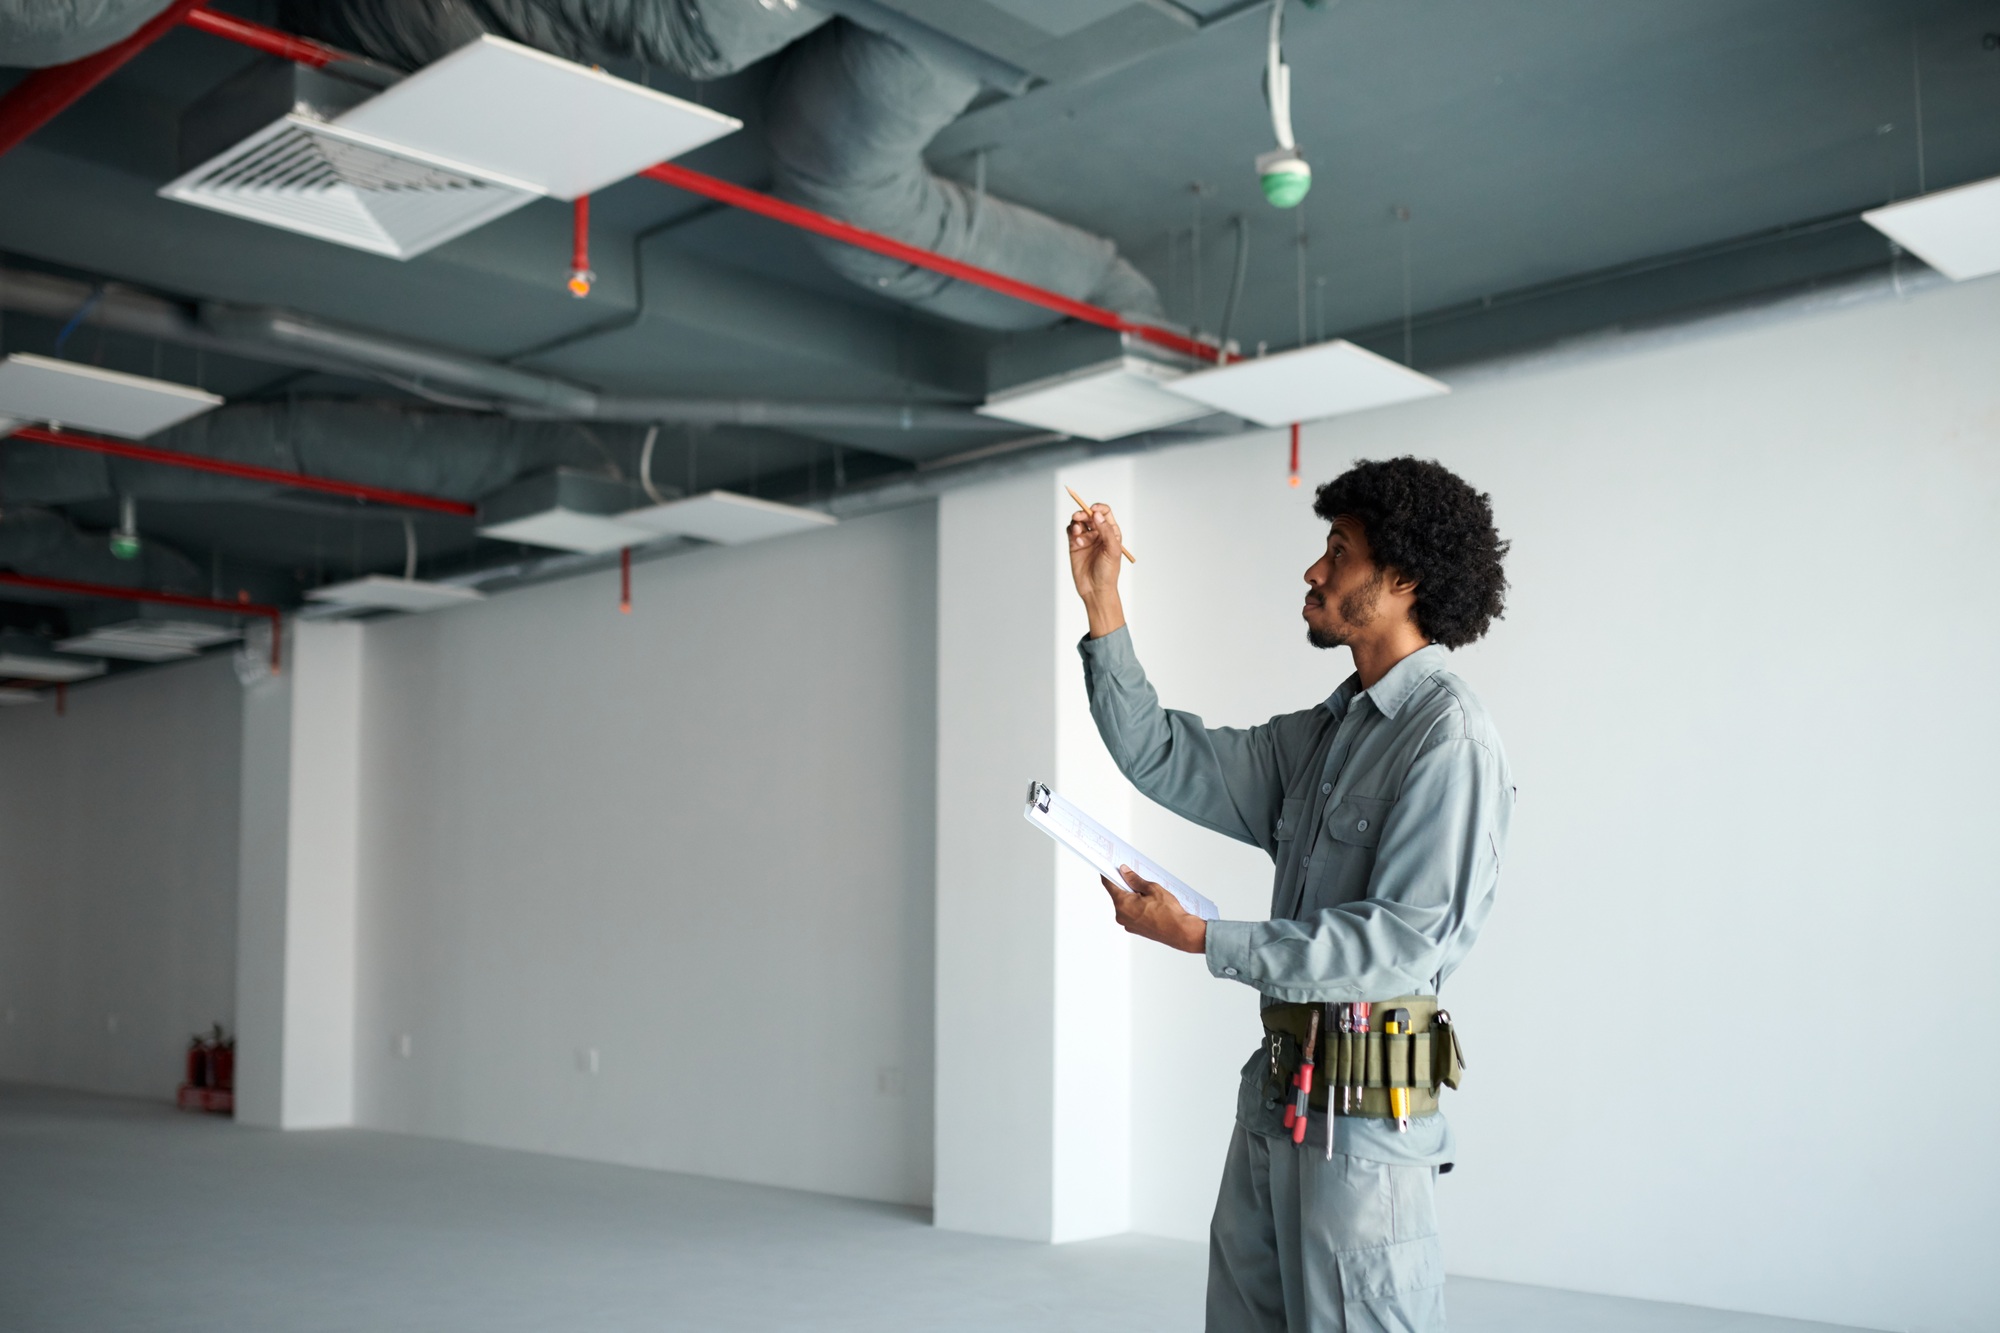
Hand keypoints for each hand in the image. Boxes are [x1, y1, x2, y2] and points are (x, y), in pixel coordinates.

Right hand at [1067, 502, 1125, 636]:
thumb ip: (1106, 531)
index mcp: (1111, 532)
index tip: (1093, 510)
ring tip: (1077, 532)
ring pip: (1079, 521)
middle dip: (1083, 513)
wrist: (1095, 590)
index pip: (1105, 512)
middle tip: (1079, 517)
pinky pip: (1071, 531)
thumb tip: (1097, 515)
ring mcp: (1086, 539)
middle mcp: (1098, 533)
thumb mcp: (1112, 550)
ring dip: (1076, 522)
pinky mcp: (1075, 545)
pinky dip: (1071, 531)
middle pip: (1089, 515)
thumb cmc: (1108, 572)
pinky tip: (1076, 540)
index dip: (1098, 508)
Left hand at [1102, 865, 1205, 953]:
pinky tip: (1149, 904)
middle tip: (1136, 878)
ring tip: (1148, 894)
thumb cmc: (1169, 913)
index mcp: (1123, 904)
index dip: (1108, 873)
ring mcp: (1127, 924)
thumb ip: (1135, 879)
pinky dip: (1136, 907)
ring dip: (1132, 897)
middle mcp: (1121, 916)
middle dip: (1125, 885)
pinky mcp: (1134, 928)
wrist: (1180, 932)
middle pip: (1117, 894)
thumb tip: (1125, 872)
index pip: (1109, 884)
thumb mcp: (1152, 889)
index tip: (1109, 867)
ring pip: (1125, 904)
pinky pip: (1131, 913)